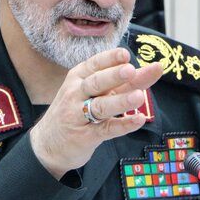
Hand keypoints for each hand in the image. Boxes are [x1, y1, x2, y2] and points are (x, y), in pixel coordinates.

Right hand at [29, 48, 162, 179]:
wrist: (48, 144)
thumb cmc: (75, 111)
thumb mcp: (93, 93)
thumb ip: (121, 83)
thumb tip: (150, 70)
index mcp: (78, 77)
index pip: (94, 64)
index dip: (110, 58)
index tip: (125, 54)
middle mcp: (76, 93)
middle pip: (97, 82)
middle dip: (114, 75)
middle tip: (130, 69)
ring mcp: (79, 115)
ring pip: (101, 106)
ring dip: (120, 101)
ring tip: (139, 96)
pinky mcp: (86, 136)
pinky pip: (106, 129)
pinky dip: (123, 125)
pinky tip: (138, 120)